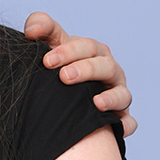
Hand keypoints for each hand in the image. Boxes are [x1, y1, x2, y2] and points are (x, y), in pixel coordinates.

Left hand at [23, 14, 134, 137]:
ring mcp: (116, 93)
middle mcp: (109, 71)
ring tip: (95, 103)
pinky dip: (125, 124)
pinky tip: (118, 130)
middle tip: (63, 77)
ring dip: (110, 98)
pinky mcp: (120, 116)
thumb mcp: (51, 45)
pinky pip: (127, 121)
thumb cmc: (58, 67)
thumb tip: (32, 29)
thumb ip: (42, 30)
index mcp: (93, 52)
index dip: (68, 52)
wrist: (63, 98)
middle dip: (86, 70)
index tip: (47, 61)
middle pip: (104, 66)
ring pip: (121, 94)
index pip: (85, 47)